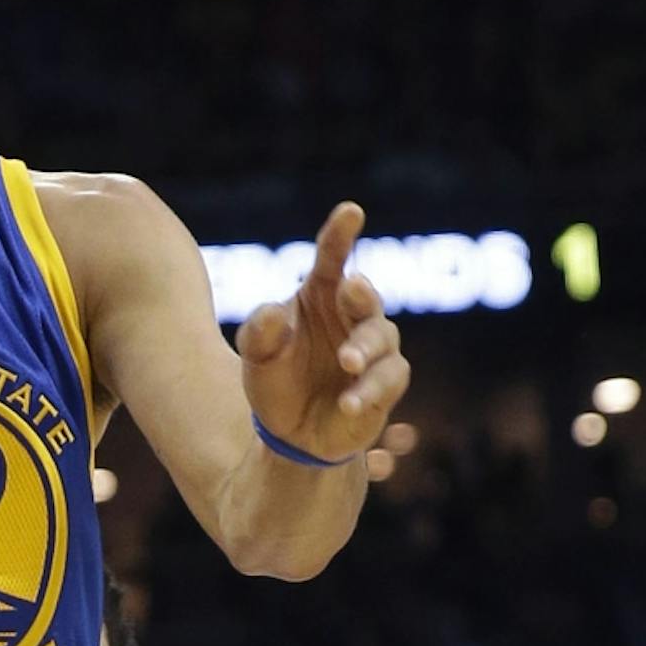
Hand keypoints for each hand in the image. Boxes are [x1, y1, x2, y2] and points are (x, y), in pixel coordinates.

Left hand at [238, 203, 409, 463]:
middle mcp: (352, 317)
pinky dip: (369, 391)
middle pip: (365, 298)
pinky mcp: (386, 385)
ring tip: (346, 362)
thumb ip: (259, 332)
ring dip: (365, 349)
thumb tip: (274, 312)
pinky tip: (347, 403)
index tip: (351, 211)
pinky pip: (388, 381)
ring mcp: (374, 351)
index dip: (341, 234)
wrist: (290, 434)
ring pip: (384, 340)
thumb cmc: (276, 381)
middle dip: (360, 294)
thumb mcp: (257, 357)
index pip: (333, 258)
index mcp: (322, 294)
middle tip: (350, 289)